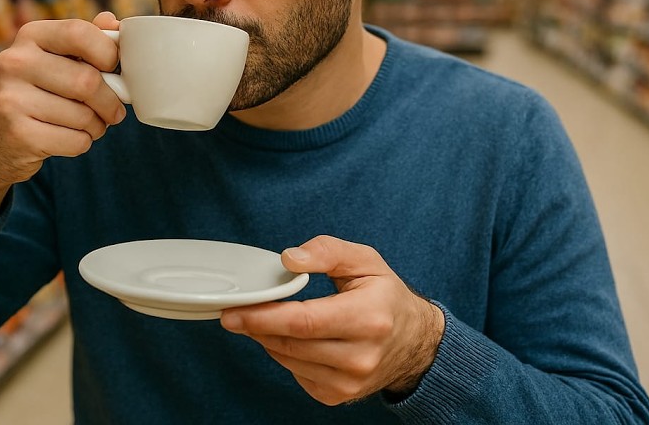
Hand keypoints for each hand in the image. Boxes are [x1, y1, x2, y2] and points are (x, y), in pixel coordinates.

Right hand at [0, 12, 126, 221]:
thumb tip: (111, 20)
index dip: (107, 53)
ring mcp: (11, 99)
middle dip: (110, 101)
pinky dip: (83, 143)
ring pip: (84, 115)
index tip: (112, 68)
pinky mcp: (18, 134)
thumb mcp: (53, 59)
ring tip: (89, 124)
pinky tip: (69, 138)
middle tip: (114, 110)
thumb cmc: (36, 93)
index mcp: (29, 36)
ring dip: (98, 125)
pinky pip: (75, 141)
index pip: (79, 33)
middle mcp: (14, 63)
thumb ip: (83, 40)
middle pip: (87, 80)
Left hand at [219, 234, 444, 404]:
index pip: (305, 322)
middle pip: (291, 344)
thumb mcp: (365, 261)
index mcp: (369, 319)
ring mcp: (350, 382)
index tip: (234, 311)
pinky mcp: (339, 395)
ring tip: (266, 319)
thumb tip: (288, 259)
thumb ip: (326, 252)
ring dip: (268, 339)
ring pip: (289, 360)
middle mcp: (361, 356)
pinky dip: (286, 354)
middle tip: (234, 313)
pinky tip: (293, 338)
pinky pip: (296, 373)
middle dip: (257, 327)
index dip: (264, 317)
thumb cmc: (386, 296)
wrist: (415, 342)